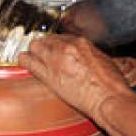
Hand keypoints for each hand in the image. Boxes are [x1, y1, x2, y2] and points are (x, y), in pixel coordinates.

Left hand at [18, 34, 133, 118]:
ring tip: (32, 58)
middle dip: (43, 46)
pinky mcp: (49, 76)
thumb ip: (89, 55)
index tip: (55, 48)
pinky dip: (25, 61)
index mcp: (81, 43)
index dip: (56, 43)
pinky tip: (24, 63)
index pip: (61, 37)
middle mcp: (67, 48)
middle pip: (46, 39)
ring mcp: (56, 60)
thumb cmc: (112, 84)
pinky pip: (29, 63)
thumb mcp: (104, 60)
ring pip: (34, 47)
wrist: (109, 98)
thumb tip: (85, 57)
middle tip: (42, 54)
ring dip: (33, 52)